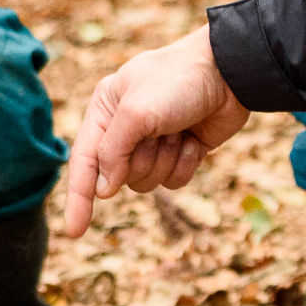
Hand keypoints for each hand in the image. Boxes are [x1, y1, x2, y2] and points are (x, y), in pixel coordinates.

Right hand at [60, 27, 248, 237]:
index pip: (83, 160)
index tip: (74, 232)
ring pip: (148, 182)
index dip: (78, 197)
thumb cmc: (178, 81)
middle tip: (160, 133)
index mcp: (105, 110)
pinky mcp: (181, 152)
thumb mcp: (136, 112)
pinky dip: (186, 164)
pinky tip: (195, 140)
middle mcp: (125, 128)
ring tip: (179, 131)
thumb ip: (112, 152)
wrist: (231, 73)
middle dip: (143, 160)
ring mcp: (155, 142)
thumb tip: (104, 189)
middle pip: (120, 176)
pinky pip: (174, 181)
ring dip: (166, 160)